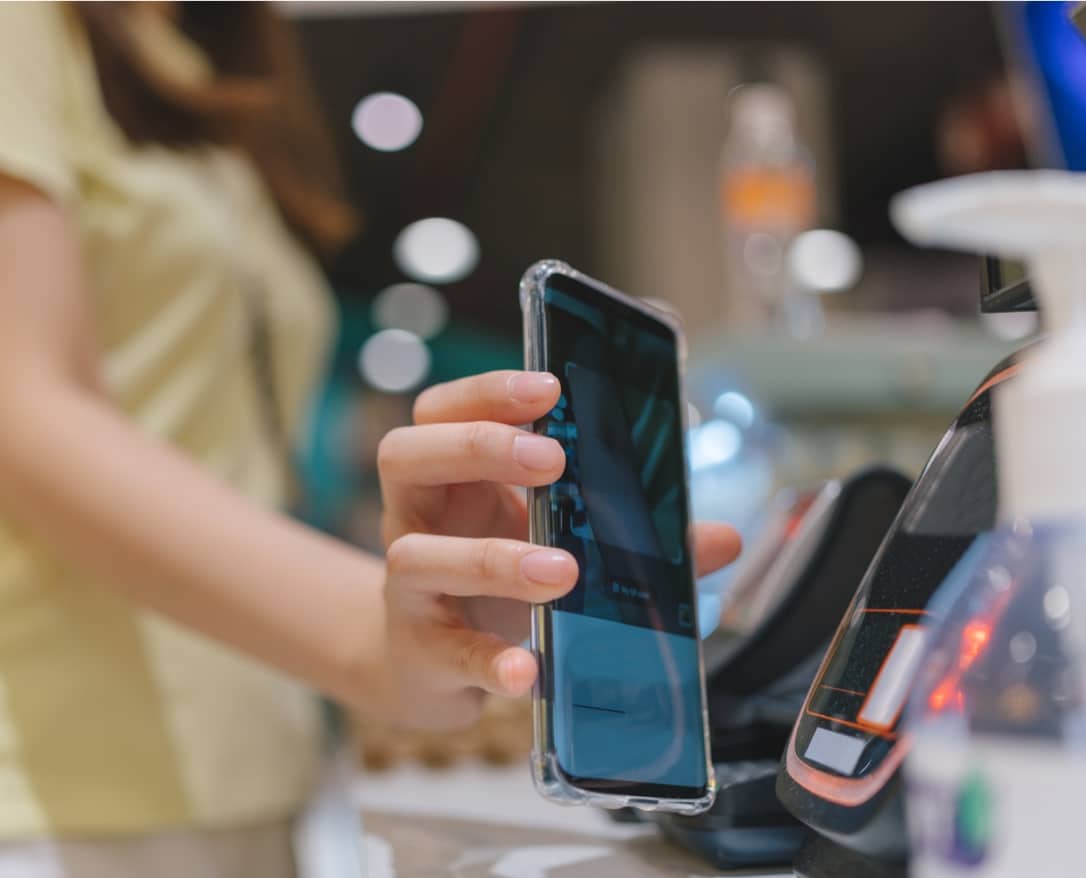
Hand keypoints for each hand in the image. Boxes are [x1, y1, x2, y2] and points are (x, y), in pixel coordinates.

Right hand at [373, 370, 740, 727]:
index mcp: (453, 475)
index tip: (549, 388)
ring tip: (560, 571)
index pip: (445, 409)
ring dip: (490, 558)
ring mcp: (410, 585)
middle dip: (477, 447)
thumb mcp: (555, 544)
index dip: (488, 391)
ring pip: (417, 555)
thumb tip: (724, 538)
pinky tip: (529, 670)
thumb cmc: (497, 585)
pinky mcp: (421, 650)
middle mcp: (417, 517)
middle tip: (550, 459)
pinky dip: (489, 659)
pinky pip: (445, 650)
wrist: (429, 668)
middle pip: (405, 455)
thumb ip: (633, 535)